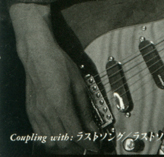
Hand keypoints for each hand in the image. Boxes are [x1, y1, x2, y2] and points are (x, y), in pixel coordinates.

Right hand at [9, 3, 98, 150]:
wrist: (38, 54)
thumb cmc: (59, 64)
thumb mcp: (79, 83)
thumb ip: (86, 108)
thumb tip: (93, 126)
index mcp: (61, 104)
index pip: (75, 134)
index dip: (87, 143)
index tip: (95, 145)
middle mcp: (47, 112)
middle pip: (63, 143)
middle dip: (76, 146)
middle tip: (86, 141)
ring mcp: (36, 114)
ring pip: (50, 142)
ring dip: (63, 144)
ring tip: (73, 138)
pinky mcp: (31, 112)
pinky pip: (39, 134)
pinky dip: (51, 138)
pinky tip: (58, 131)